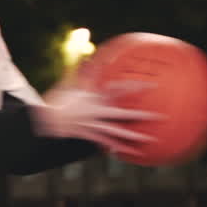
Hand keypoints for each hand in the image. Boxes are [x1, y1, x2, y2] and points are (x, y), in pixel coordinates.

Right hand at [30, 80, 161, 154]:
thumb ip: (83, 69)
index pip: (119, 90)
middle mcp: (98, 112)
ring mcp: (95, 125)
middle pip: (123, 114)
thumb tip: (87, 55)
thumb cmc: (58, 98)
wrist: (46, 120)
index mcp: (96, 97)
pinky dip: (116, 147)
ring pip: (118, 132)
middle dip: (141, 116)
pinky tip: (127, 152)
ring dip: (134, 137)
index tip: (152, 86)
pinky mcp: (90, 135)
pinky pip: (106, 143)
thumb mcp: (70, 81)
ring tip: (150, 140)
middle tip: (159, 117)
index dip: (135, 87)